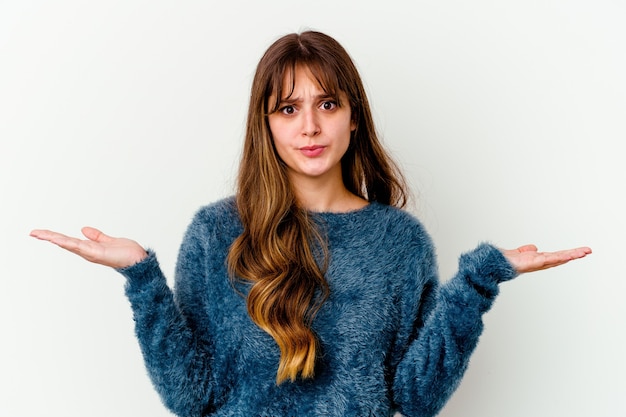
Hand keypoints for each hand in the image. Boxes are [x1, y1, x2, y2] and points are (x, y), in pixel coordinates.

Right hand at [30, 227, 147, 268]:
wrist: (138, 261)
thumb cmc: (127, 253)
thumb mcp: (109, 241)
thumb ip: (97, 236)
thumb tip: (84, 229)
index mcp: (89, 248)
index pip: (68, 240)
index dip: (54, 236)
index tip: (41, 232)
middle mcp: (87, 252)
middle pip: (64, 242)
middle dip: (48, 237)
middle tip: (32, 232)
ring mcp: (91, 253)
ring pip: (68, 244)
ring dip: (54, 238)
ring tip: (39, 233)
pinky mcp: (97, 253)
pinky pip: (80, 247)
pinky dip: (68, 243)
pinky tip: (58, 239)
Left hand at [502, 244, 591, 273]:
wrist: (496, 264)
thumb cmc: (505, 260)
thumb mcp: (519, 252)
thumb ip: (526, 250)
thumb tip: (534, 248)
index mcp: (538, 259)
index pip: (556, 256)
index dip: (568, 254)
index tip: (579, 251)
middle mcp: (540, 262)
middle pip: (561, 257)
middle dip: (575, 254)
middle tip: (588, 251)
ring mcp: (538, 263)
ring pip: (558, 258)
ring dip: (571, 255)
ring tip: (584, 252)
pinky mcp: (534, 263)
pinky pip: (549, 259)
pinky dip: (559, 257)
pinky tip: (568, 256)